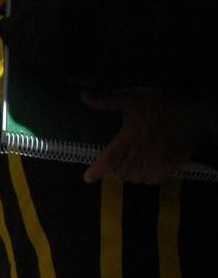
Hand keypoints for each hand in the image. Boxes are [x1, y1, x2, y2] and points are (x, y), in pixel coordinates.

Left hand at [83, 89, 207, 184]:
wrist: (193, 111)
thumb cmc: (160, 103)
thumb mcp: (132, 97)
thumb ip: (107, 100)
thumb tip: (85, 97)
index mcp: (131, 137)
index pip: (109, 160)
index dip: (96, 171)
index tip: (88, 177)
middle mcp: (143, 152)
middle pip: (120, 173)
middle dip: (114, 169)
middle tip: (115, 160)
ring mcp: (158, 161)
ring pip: (135, 178)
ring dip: (129, 173)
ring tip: (131, 161)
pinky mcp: (170, 166)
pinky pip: (152, 180)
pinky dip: (145, 176)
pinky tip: (146, 166)